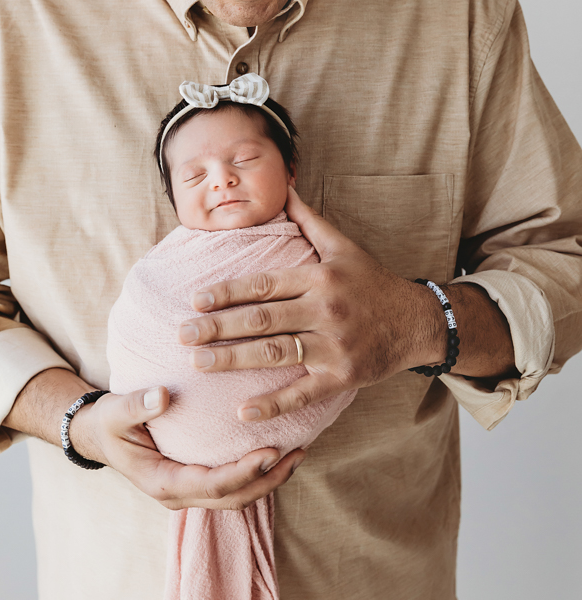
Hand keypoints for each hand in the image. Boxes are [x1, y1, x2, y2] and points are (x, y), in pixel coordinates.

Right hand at [69, 384, 305, 509]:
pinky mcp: (198, 479)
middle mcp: (180, 493)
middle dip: (268, 479)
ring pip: (238, 496)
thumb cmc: (108, 423)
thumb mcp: (114, 412)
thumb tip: (162, 395)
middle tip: (297, 452)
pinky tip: (279, 449)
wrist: (100, 435)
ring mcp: (190, 489)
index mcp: (162, 482)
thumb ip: (136, 405)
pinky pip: (234, 483)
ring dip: (270, 478)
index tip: (270, 452)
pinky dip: (259, 471)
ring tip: (299, 452)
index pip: (212, 486)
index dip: (243, 472)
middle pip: (234, 498)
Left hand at [179, 188, 515, 420]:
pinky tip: (243, 412)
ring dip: (233, 360)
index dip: (228, 292)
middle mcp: (325, 311)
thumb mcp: (344, 245)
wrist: (417, 321)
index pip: (264, 285)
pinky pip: (303, 393)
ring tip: (199, 363)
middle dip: (219, 327)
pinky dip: (273, 404)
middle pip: (262, 320)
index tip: (196, 299)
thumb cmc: (372, 281)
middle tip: (183, 334)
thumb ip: (309, 219)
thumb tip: (284, 187)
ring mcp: (334, 347)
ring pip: (275, 354)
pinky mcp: (343, 377)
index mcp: (320, 277)